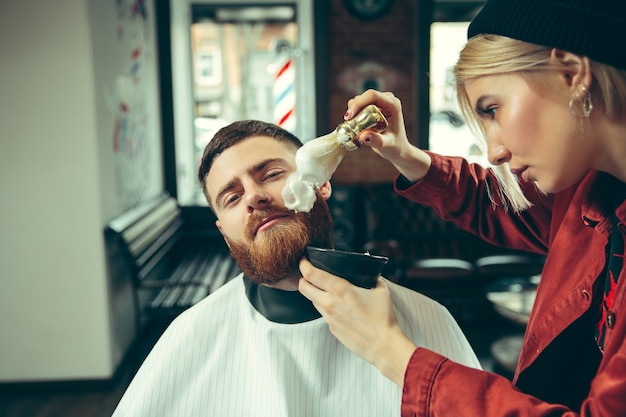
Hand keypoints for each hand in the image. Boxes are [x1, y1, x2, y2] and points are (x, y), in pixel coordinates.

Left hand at [298, 258, 416, 386]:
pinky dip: (327, 308)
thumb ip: (375, 280)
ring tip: (326, 290)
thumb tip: (374, 276)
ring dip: (315, 294)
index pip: (311, 274)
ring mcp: (329, 317)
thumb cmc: (383, 319)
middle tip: (309, 273)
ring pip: (312, 300)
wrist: (382, 345)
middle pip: (303, 287)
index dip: (304, 264)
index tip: (304, 259)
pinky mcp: (331, 328)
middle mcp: (329, 303)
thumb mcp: (381, 291)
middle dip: (302, 278)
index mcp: (340, 290)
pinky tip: (340, 308)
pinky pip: (324, 314)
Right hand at [345, 90, 431, 181]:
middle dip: (354, 108)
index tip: (349, 117)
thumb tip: (363, 136)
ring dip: (353, 111)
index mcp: (393, 105)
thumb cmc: (395, 146)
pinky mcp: (374, 106)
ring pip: (360, 100)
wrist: (398, 148)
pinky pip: (360, 105)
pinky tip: (356, 124)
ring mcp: (380, 102)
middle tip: (348, 123)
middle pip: (365, 96)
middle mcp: (387, 99)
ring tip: (353, 126)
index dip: (358, 103)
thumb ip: (377, 140)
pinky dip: (354, 113)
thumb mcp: (387, 145)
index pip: (373, 96)